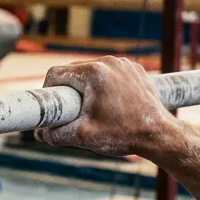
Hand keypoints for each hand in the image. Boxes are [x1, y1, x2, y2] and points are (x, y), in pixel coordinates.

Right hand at [34, 56, 181, 157]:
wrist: (159, 135)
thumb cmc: (123, 134)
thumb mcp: (82, 137)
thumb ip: (55, 134)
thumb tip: (40, 132)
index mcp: (93, 73)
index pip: (56, 73)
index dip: (48, 91)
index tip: (52, 108)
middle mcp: (109, 62)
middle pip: (74, 71)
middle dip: (68, 91)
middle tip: (71, 113)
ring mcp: (124, 64)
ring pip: (92, 72)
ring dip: (87, 89)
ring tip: (92, 111)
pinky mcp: (135, 70)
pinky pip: (110, 74)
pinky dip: (105, 87)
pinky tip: (110, 105)